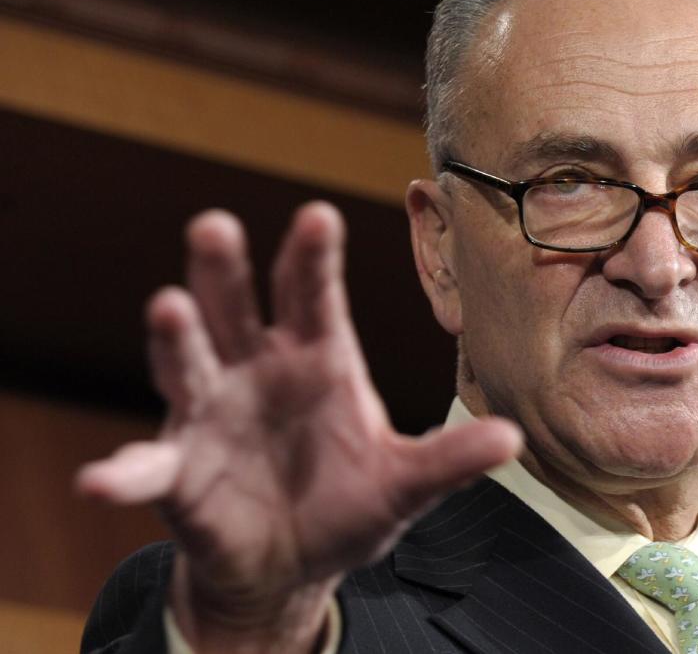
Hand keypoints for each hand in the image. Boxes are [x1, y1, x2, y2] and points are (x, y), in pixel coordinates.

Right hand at [77, 203, 522, 651]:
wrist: (292, 563)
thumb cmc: (346, 505)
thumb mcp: (403, 482)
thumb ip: (449, 459)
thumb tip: (515, 439)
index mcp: (317, 359)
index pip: (314, 297)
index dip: (314, 258)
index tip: (317, 215)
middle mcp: (257, 370)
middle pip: (237, 308)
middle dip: (225, 269)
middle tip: (215, 225)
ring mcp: (211, 414)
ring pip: (188, 362)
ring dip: (174, 337)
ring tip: (166, 308)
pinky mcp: (178, 471)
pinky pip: (146, 467)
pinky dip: (123, 470)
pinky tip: (101, 479)